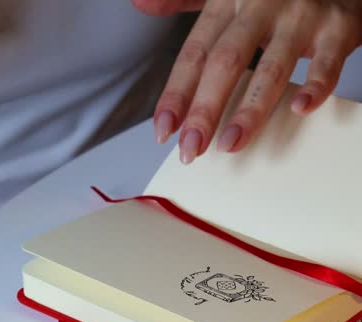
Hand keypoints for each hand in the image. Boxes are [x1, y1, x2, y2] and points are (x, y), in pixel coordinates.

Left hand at [132, 0, 361, 160]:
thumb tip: (141, 3)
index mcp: (229, 0)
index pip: (195, 52)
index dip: (176, 93)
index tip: (164, 130)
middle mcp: (262, 4)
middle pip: (226, 61)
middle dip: (204, 109)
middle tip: (191, 148)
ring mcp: (301, 15)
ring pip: (271, 68)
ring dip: (250, 110)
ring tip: (231, 143)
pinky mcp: (337, 27)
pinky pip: (327, 61)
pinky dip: (316, 85)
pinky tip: (300, 108)